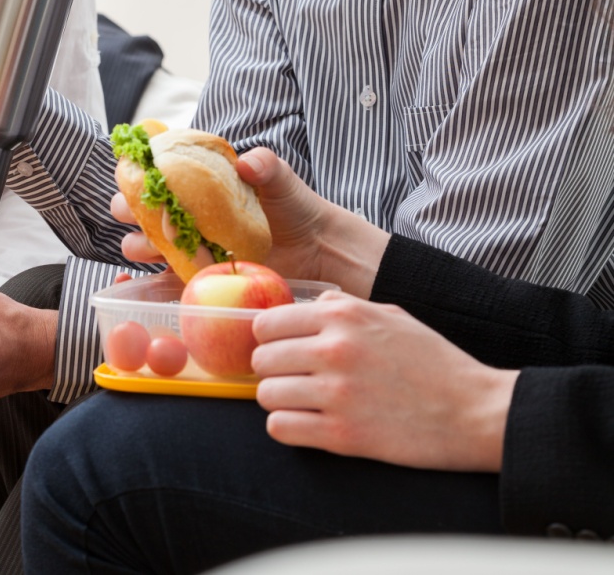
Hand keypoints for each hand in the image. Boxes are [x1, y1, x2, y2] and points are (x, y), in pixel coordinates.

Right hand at [112, 147, 388, 296]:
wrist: (316, 250)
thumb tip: (248, 163)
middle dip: (130, 213)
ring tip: (161, 246)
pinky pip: (165, 284)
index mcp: (193, 186)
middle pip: (138, 214)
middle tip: (143, 215)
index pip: (152, 178)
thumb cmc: (294, 208)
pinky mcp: (195, 279)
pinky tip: (153, 282)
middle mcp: (182, 217)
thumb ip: (266, 166)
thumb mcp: (281, 181)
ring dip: (141, 246)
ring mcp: (186, 249)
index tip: (137, 178)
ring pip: (144, 247)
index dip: (136, 176)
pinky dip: (152, 286)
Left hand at [250, 290, 519, 471]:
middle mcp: (334, 351)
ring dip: (280, 401)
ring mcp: (337, 394)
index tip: (282, 350)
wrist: (477, 412)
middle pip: (261, 360)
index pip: (266, 324)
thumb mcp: (391, 315)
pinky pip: (279, 428)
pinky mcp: (342, 435)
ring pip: (265, 395)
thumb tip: (308, 303)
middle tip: (295, 380)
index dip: (269, 339)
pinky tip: (308, 424)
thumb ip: (344, 307)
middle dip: (273, 371)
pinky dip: (287, 428)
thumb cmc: (434, 363)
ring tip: (304, 404)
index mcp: (343, 317)